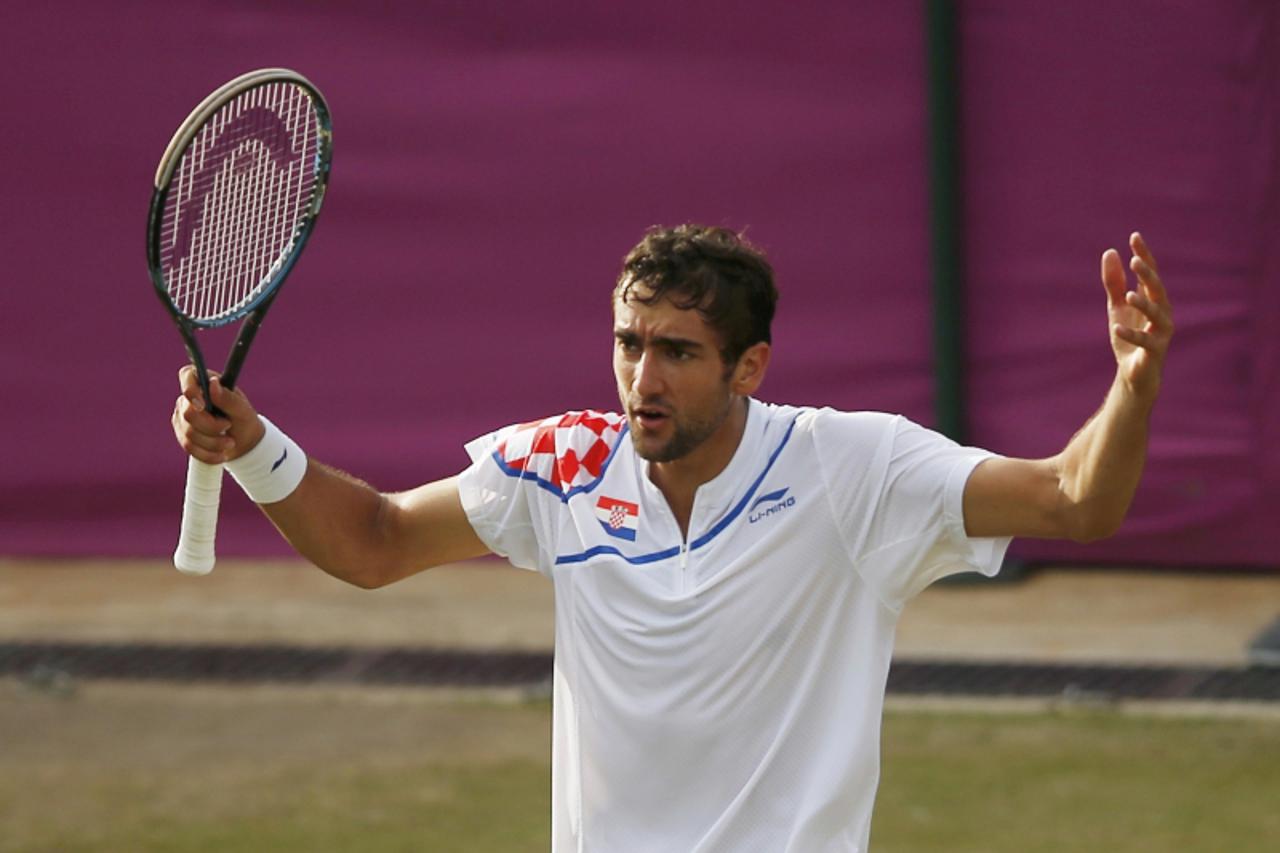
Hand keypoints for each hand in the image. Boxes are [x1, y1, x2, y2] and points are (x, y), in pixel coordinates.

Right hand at [172, 365, 265, 463]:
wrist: (243, 443)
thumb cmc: (244, 420)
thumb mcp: (243, 410)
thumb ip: (228, 398)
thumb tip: (213, 384)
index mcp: (205, 383)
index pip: (186, 374)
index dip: (190, 389)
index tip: (203, 406)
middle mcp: (189, 398)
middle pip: (188, 413)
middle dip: (211, 426)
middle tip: (228, 426)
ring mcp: (183, 416)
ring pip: (189, 433)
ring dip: (213, 442)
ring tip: (230, 443)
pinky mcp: (182, 434)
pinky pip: (189, 447)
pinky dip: (208, 453)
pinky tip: (220, 454)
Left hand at [1101, 232, 1172, 399]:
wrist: (1134, 373)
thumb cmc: (1128, 336)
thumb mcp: (1117, 307)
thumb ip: (1114, 282)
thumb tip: (1110, 251)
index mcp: (1153, 300)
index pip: (1150, 273)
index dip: (1144, 254)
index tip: (1134, 236)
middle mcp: (1162, 312)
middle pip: (1157, 289)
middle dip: (1147, 275)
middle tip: (1135, 260)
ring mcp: (1161, 332)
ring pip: (1157, 314)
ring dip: (1143, 303)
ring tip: (1128, 294)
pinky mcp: (1154, 351)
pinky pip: (1145, 341)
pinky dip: (1130, 334)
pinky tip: (1116, 328)